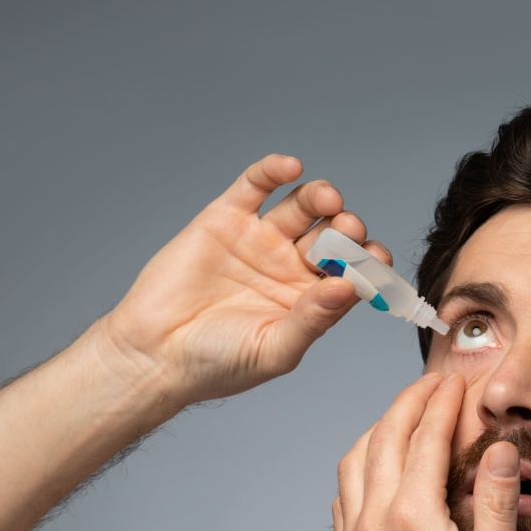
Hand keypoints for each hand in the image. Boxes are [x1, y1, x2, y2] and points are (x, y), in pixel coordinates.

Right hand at [95, 154, 392, 404]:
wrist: (154, 353)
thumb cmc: (216, 364)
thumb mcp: (274, 351)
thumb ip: (313, 320)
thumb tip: (349, 289)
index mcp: (311, 300)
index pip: (354, 272)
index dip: (369, 262)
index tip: (376, 259)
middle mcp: (291, 266)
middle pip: (335, 233)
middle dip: (348, 228)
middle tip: (349, 230)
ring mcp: (260, 239)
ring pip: (303, 205)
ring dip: (323, 196)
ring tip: (328, 201)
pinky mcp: (226, 218)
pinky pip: (256, 184)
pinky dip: (274, 170)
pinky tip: (291, 167)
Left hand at [333, 373, 522, 530]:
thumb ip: (497, 502)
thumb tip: (500, 449)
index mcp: (412, 516)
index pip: (424, 437)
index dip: (442, 402)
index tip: (456, 382)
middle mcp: (372, 521)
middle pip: (383, 437)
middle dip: (408, 402)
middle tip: (431, 384)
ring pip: (353, 461)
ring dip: (378, 428)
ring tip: (404, 416)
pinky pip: (342, 494)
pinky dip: (359, 465)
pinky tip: (377, 468)